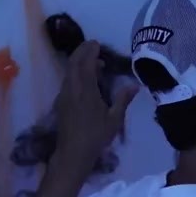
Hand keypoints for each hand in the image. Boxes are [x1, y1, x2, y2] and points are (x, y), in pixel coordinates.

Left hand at [50, 40, 138, 174]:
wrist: (73, 153)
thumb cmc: (96, 137)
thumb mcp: (114, 120)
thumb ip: (123, 100)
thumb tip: (134, 86)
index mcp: (86, 91)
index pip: (86, 64)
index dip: (90, 51)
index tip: (97, 44)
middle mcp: (72, 89)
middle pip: (73, 62)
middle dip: (82, 51)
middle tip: (93, 46)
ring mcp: (64, 95)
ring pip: (68, 71)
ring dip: (79, 62)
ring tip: (93, 62)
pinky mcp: (61, 101)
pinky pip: (67, 80)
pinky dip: (75, 72)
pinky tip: (85, 79)